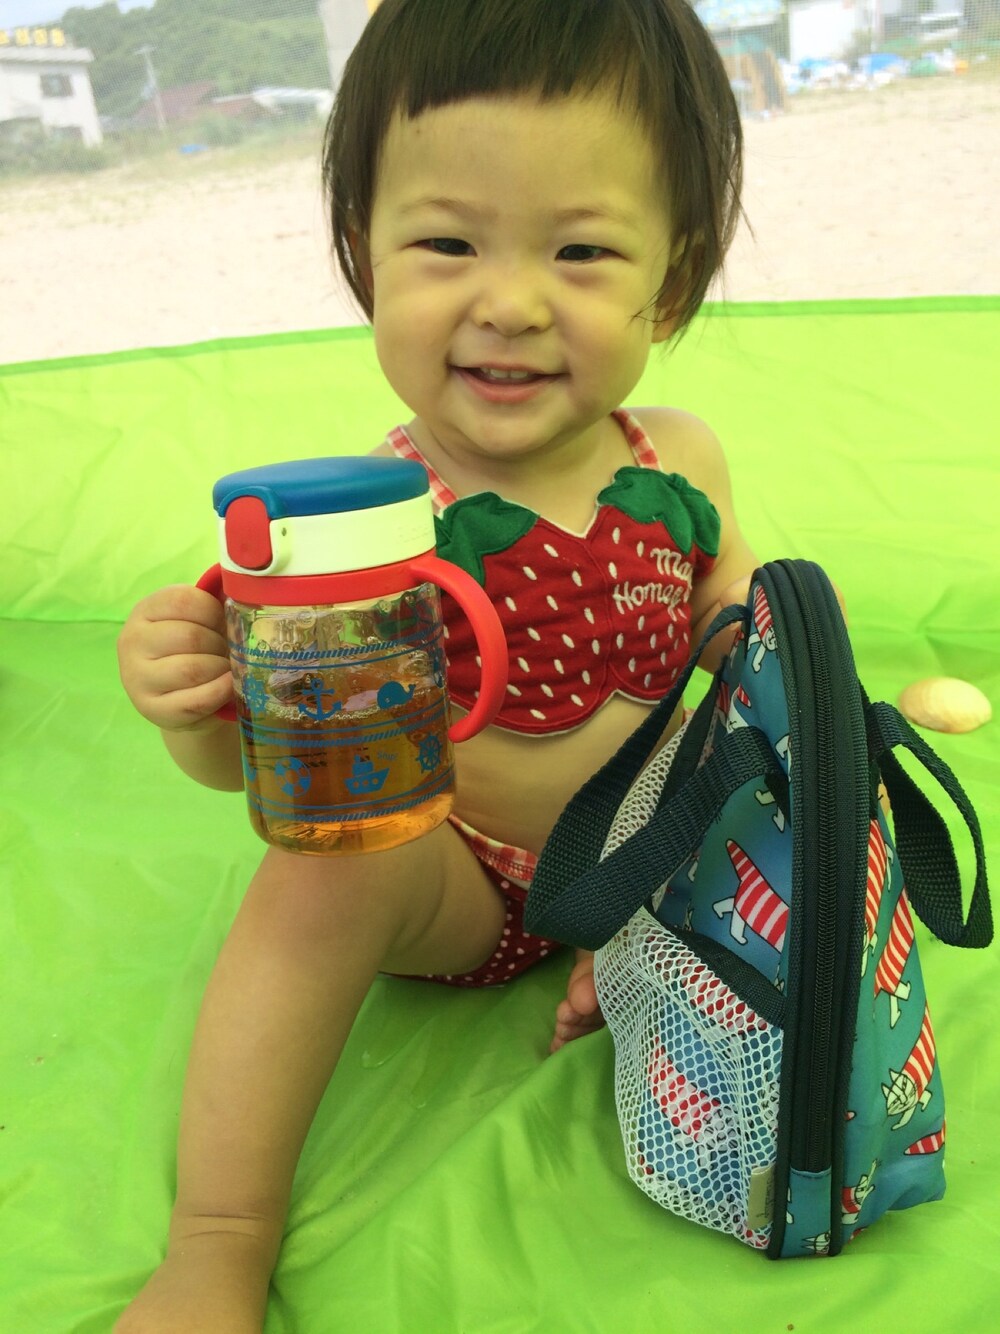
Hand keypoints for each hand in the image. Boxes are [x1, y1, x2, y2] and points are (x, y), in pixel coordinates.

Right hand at [117, 584, 233, 730]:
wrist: (177, 698)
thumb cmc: (193, 650)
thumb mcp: (195, 621)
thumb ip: (214, 605)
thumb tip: (245, 596)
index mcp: (144, 611)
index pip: (184, 600)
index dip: (214, 612)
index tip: (223, 623)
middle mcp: (132, 641)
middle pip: (191, 636)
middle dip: (220, 645)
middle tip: (227, 651)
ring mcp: (137, 677)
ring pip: (192, 669)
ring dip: (220, 669)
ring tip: (226, 668)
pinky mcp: (151, 708)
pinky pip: (196, 700)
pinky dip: (221, 691)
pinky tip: (229, 685)